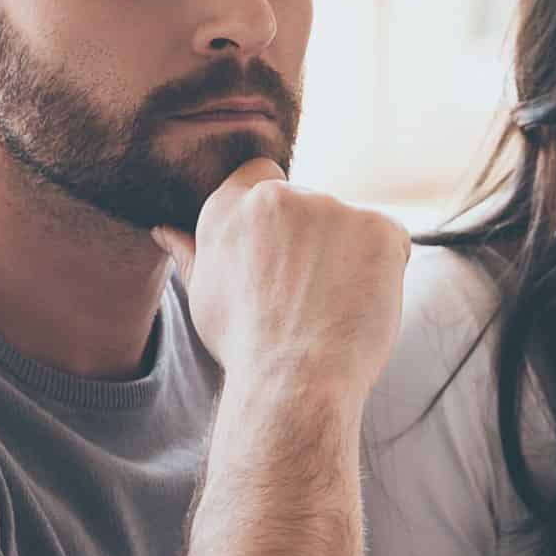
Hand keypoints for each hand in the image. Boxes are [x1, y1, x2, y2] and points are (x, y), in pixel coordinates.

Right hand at [152, 159, 409, 405]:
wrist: (294, 381)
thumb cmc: (247, 345)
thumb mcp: (206, 295)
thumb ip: (192, 252)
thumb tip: (165, 230)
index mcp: (231, 206)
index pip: (261, 174)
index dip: (277, 214)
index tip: (282, 251)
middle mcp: (278, 196)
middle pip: (310, 203)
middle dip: (314, 240)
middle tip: (307, 294)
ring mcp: (331, 207)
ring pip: (351, 225)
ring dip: (349, 256)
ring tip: (330, 305)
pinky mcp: (377, 226)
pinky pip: (391, 240)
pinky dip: (385, 268)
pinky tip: (360, 303)